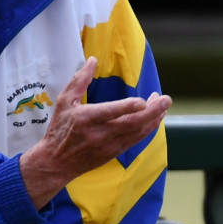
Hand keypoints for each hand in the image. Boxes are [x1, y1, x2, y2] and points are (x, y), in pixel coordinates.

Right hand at [16, 57, 171, 208]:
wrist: (56, 163)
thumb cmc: (59, 129)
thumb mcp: (64, 102)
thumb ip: (79, 80)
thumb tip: (92, 60)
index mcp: (86, 119)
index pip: (111, 112)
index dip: (128, 107)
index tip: (143, 100)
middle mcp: (100, 133)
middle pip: (132, 123)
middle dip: (152, 111)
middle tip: (166, 99)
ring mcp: (109, 145)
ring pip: (138, 133)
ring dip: (154, 119)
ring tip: (164, 105)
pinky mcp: (114, 152)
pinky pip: (136, 140)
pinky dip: (148, 129)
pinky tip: (154, 118)